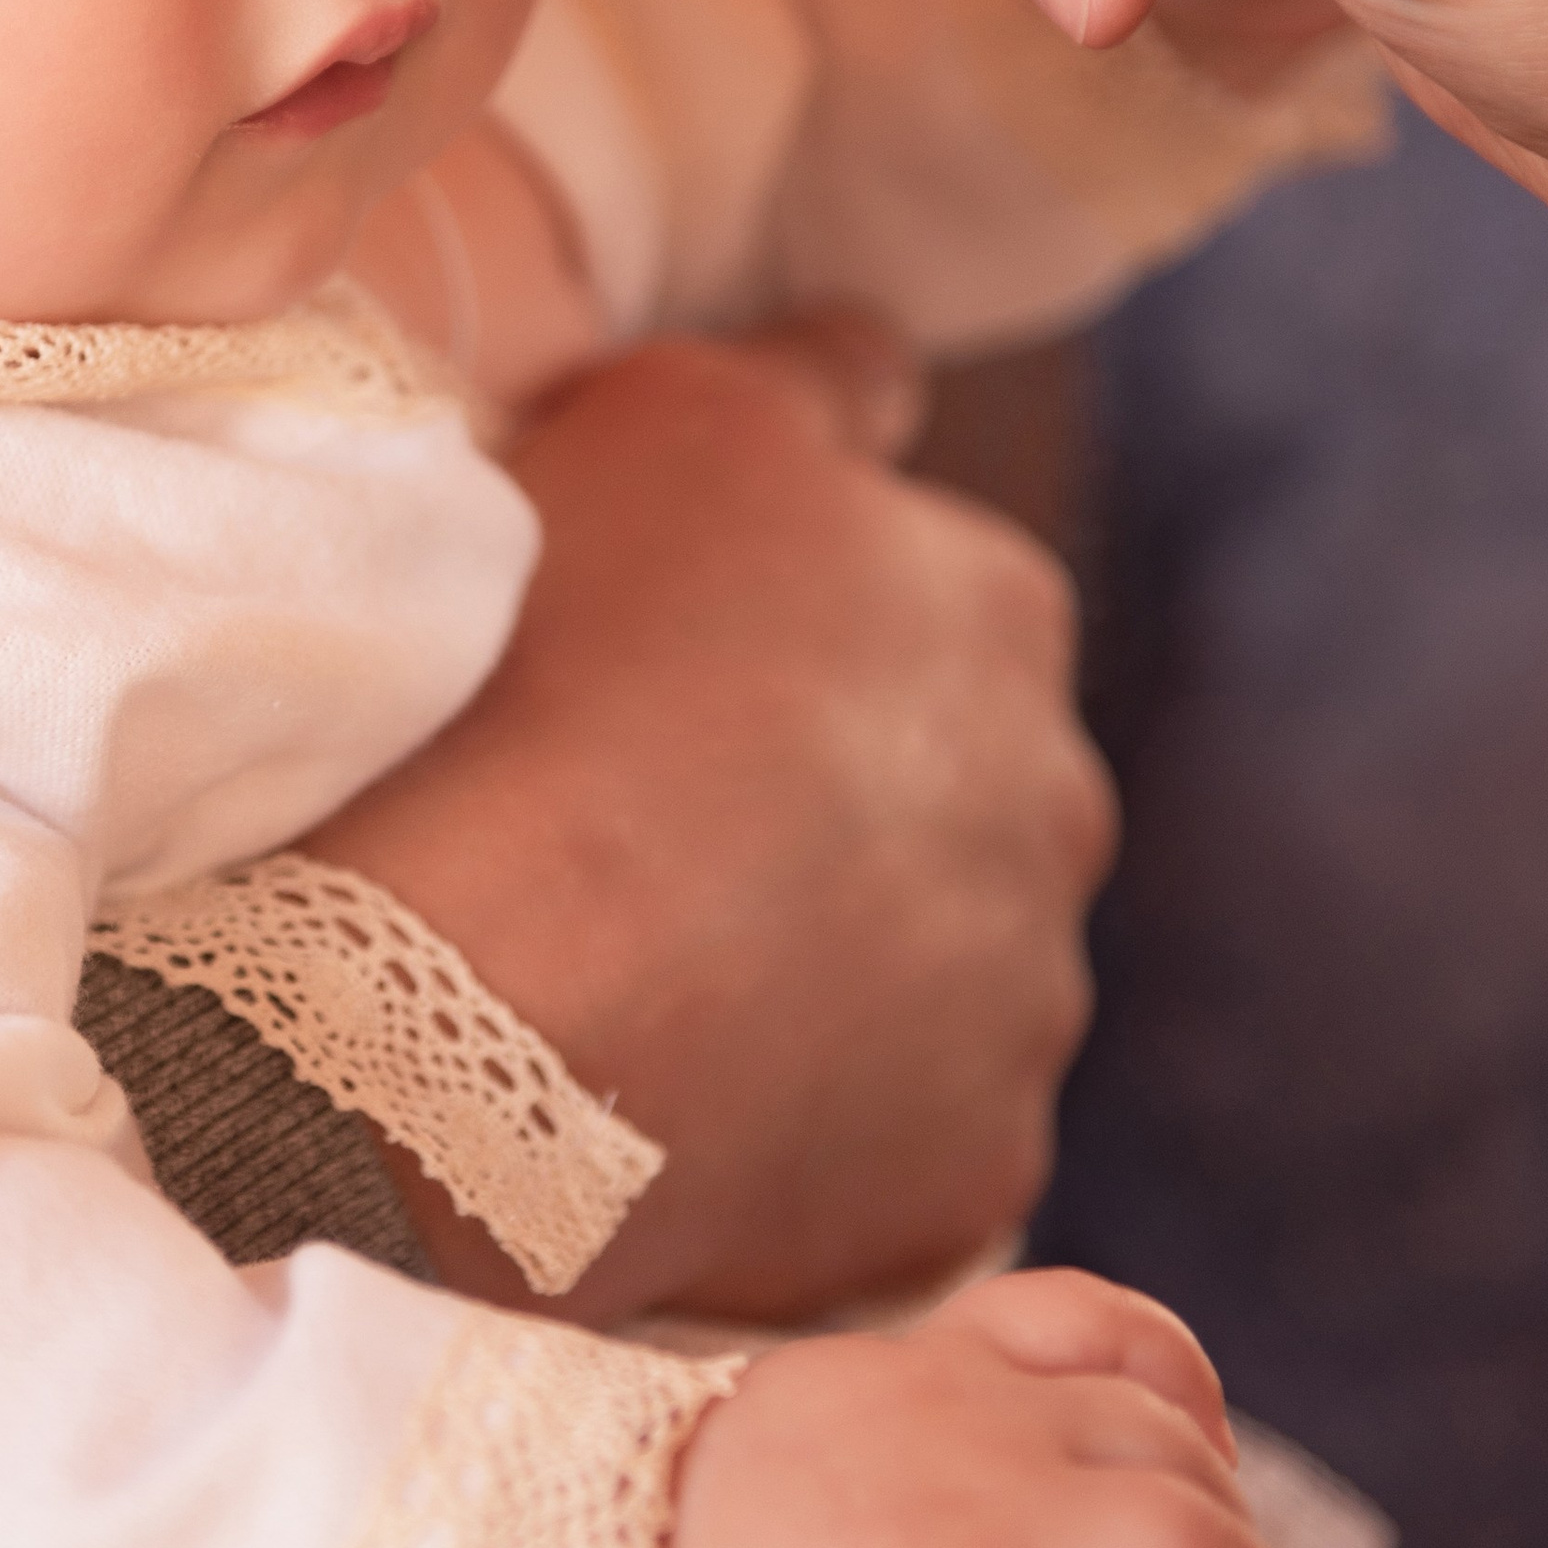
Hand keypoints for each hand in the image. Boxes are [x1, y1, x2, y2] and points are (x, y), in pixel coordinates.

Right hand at [307, 329, 1114, 1325]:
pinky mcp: (967, 1180)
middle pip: (940, 793)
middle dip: (830, 806)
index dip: (780, 625)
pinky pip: (892, 1142)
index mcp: (1002, 612)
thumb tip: (878, 367)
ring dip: (824, 971)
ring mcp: (1023, 1013)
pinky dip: (808, 1126)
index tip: (662, 669)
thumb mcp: (670, 420)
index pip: (921, 592)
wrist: (490, 999)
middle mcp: (1057, 808)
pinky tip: (678, 1100)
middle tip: (643, 830)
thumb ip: (812, 378)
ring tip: (645, 979)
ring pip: (925, 975)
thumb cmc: (556, 676)